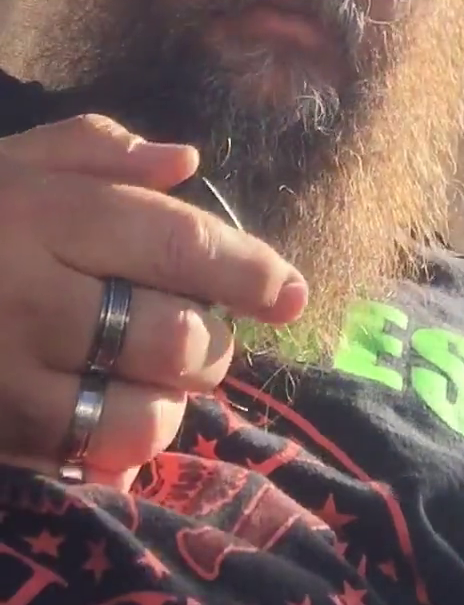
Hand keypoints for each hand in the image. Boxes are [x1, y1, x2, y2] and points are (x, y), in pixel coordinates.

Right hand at [0, 114, 306, 488]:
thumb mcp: (15, 160)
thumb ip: (98, 148)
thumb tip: (186, 163)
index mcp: (51, 210)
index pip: (179, 241)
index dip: (249, 270)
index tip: (294, 293)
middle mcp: (35, 290)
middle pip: (173, 334)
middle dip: (213, 344)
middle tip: (207, 336)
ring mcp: (9, 367)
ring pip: (141, 410)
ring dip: (173, 403)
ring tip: (159, 380)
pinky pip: (86, 456)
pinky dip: (125, 448)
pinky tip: (118, 421)